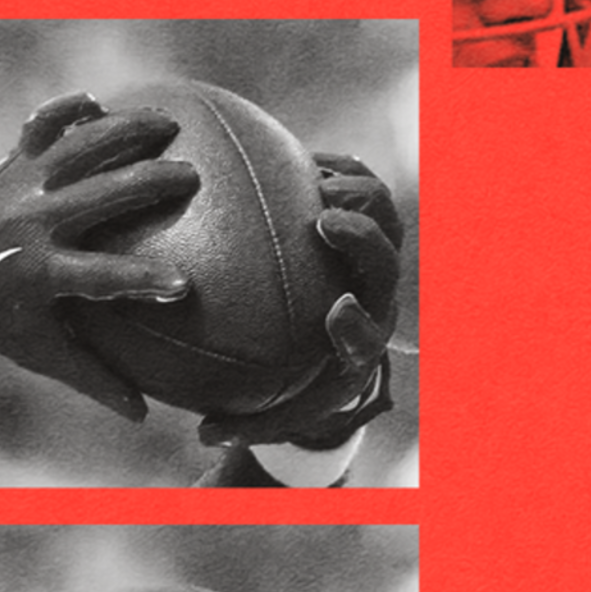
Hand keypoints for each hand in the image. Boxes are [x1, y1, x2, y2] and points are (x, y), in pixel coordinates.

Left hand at [0, 93, 198, 419]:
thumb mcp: (38, 349)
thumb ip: (93, 376)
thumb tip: (145, 414)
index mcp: (41, 273)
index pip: (101, 279)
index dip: (142, 282)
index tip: (182, 285)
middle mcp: (34, 224)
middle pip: (102, 196)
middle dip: (150, 183)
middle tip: (191, 179)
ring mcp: (24, 186)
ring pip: (81, 147)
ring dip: (128, 131)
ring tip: (169, 124)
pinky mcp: (17, 162)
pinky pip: (41, 126)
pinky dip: (65, 110)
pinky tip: (97, 102)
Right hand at [196, 150, 402, 451]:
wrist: (341, 335)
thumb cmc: (306, 379)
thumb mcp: (282, 409)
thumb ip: (247, 422)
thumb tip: (205, 433)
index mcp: (358, 341)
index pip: (365, 335)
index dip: (356, 324)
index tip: (335, 312)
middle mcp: (376, 293)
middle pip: (385, 262)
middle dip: (362, 240)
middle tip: (325, 222)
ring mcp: (377, 250)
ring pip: (385, 215)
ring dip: (358, 196)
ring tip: (317, 182)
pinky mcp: (369, 216)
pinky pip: (364, 182)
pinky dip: (340, 169)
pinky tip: (302, 158)